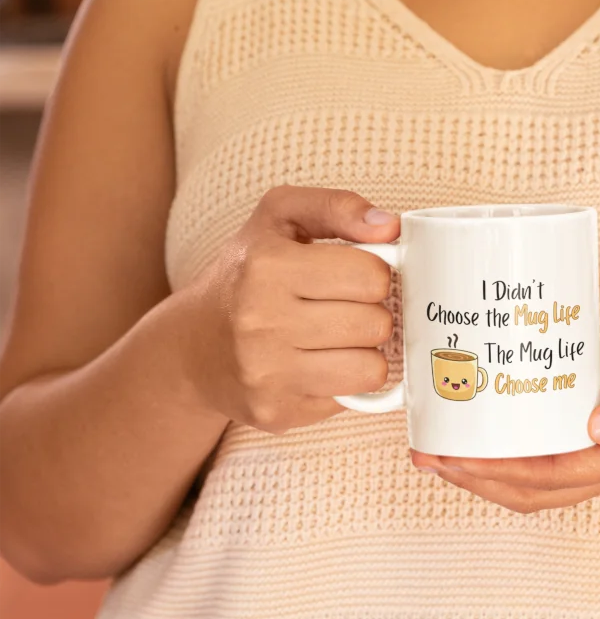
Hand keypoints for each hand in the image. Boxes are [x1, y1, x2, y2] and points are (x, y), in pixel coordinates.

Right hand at [180, 185, 400, 432]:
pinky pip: (351, 400)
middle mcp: (261, 322)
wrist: (191, 346)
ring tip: (337, 336)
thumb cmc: (245, 272)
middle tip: (345, 307)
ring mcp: (267, 374)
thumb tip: (390, 226)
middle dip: (372, 312)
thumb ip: (337, 207)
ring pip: (371, 369)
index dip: (374, 273)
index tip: (354, 274)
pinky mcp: (276, 412)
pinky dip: (344, 382)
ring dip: (365, 351)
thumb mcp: (280, 216)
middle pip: (376, 324)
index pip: (372, 277)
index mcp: (266, 266)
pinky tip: (317, 363)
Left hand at [410, 320, 599, 511]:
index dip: (490, 472)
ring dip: (488, 469)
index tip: (444, 455)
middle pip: (530, 489)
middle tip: (423, 451)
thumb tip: (599, 429)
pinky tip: (495, 426)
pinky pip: (553, 457)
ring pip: (538, 481)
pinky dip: (515, 452)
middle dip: (473, 476)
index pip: (545, 478)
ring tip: (444, 445)